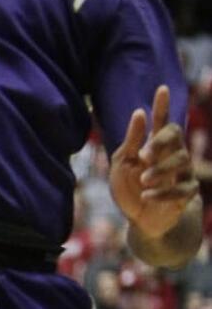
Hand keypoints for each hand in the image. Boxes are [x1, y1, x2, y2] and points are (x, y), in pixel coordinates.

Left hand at [111, 85, 199, 237]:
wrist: (138, 219)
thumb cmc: (128, 187)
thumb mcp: (121, 163)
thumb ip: (131, 140)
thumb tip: (139, 112)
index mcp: (154, 145)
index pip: (162, 122)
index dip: (162, 105)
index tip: (161, 88)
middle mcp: (171, 154)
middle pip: (176, 135)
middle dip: (161, 141)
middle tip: (143, 155)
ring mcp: (182, 173)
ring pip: (183, 160)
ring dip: (160, 169)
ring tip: (143, 180)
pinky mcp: (187, 193)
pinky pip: (182, 188)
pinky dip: (163, 192)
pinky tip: (147, 195)